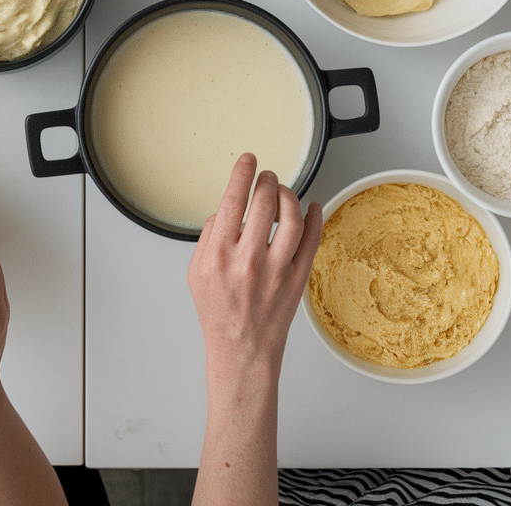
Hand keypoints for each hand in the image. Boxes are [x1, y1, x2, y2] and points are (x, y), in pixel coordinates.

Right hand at [188, 154, 321, 383]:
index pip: (232, 201)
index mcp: (218, 256)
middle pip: (264, 203)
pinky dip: (315, 218)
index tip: (248, 160)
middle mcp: (248, 261)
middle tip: (266, 176)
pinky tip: (313, 207)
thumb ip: (208, 238)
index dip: (242, 173)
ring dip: (289, 196)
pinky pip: (312, 241)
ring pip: (291, 218)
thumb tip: (225, 210)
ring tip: (283, 190)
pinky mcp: (298, 279)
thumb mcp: (195, 273)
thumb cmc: (218, 312)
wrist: (241, 349)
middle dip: (267, 181)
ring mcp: (276, 270)